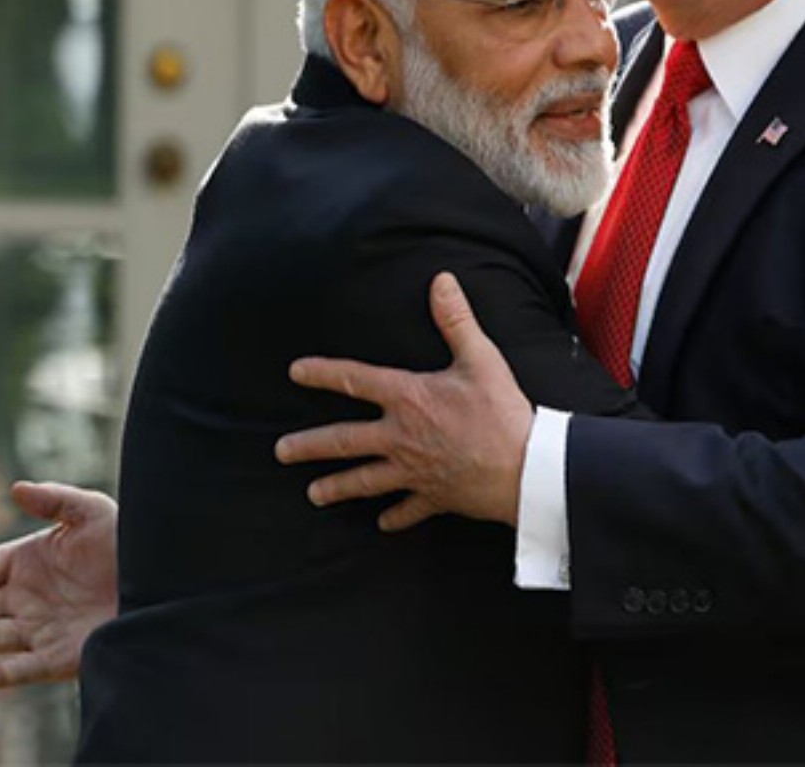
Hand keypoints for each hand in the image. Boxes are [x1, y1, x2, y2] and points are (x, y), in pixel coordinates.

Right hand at [0, 481, 117, 688]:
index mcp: (29, 561)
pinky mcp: (61, 657)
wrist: (166, 581)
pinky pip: (25, 669)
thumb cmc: (129, 541)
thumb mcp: (93, 513)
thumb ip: (55, 500)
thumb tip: (16, 488)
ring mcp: (42, 628)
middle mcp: (29, 597)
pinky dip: (3, 675)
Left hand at [276, 272, 535, 531]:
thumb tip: (441, 281)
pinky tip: (384, 522)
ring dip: (338, 487)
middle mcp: (401, 438)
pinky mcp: (435, 496)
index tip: (295, 372)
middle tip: (281, 452)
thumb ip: (456, 320)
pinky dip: (396, 516)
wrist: (524, 469)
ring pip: (366, 481)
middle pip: (345, 441)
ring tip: (313, 494)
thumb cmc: (501, 412)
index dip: (323, 373)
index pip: (355, 381)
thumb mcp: (480, 358)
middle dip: (309, 446)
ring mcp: (414, 472)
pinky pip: (409, 510)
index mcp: (408, 399)